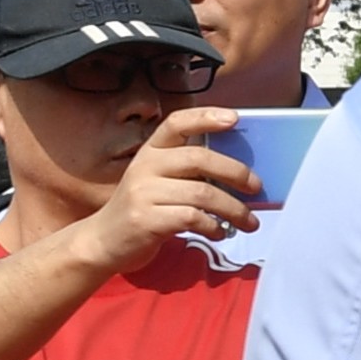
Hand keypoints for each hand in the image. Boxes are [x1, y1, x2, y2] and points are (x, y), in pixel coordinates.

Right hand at [72, 109, 252, 269]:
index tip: (234, 119)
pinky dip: (214, 226)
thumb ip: (189, 173)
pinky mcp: (145, 219)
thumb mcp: (159, 182)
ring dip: (234, 209)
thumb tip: (242, 176)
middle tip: (257, 187)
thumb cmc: (144, 210)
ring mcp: (142, 193)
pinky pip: (192, 218)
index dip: (205, 117)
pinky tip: (220, 232)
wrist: (104, 242)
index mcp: (151, 151)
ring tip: (249, 222)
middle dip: (236, 172)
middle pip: (199, 158)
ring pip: (202, 193)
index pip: (176, 123)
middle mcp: (145, 166)